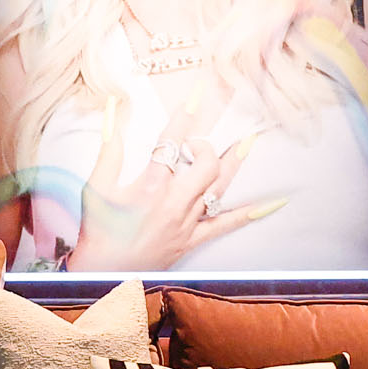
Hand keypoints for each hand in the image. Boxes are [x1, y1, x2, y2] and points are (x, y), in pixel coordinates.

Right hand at [63, 86, 281, 272]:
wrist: (102, 275)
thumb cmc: (97, 232)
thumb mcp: (95, 189)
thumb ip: (108, 151)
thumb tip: (111, 114)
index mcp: (149, 187)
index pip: (170, 142)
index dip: (185, 115)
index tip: (197, 93)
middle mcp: (173, 203)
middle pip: (205, 164)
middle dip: (207, 144)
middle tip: (197, 141)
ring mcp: (186, 222)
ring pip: (220, 188)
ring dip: (236, 164)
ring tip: (250, 142)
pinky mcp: (192, 239)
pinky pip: (226, 225)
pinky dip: (250, 214)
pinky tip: (273, 204)